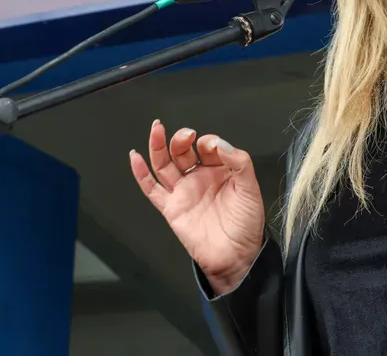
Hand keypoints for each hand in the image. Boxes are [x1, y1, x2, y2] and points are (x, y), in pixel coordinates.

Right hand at [130, 120, 265, 293]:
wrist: (236, 256)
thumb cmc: (246, 224)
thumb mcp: (250, 189)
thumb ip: (239, 162)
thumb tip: (220, 143)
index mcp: (219, 170)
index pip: (208, 147)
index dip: (208, 142)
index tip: (213, 146)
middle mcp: (199, 178)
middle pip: (183, 151)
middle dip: (182, 139)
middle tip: (186, 135)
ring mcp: (183, 192)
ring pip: (165, 164)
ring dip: (158, 146)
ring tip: (156, 129)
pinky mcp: (171, 208)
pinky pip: (152, 189)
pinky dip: (141, 173)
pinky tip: (136, 157)